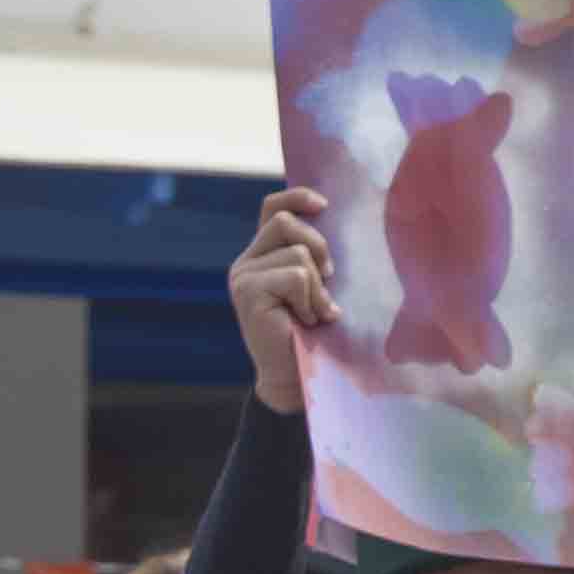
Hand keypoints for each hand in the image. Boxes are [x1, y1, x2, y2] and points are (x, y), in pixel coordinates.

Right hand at [227, 186, 332, 413]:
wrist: (292, 376)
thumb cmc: (310, 332)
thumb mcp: (313, 285)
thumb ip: (311, 256)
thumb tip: (330, 217)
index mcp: (260, 255)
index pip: (272, 208)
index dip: (297, 197)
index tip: (323, 205)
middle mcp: (245, 262)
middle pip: (285, 222)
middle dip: (317, 246)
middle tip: (329, 278)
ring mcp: (243, 277)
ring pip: (297, 254)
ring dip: (318, 286)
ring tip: (315, 311)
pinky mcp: (248, 293)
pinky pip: (296, 276)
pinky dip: (311, 299)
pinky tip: (307, 320)